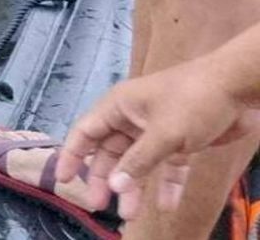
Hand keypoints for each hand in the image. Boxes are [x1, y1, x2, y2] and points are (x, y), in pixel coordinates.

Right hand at [56, 53, 259, 219]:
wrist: (237, 86)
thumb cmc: (192, 100)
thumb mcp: (163, 133)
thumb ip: (138, 162)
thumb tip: (115, 187)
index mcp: (118, 107)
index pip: (85, 132)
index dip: (72, 156)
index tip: (64, 180)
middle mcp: (132, 118)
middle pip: (110, 152)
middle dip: (105, 179)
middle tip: (100, 205)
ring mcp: (157, 130)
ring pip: (138, 163)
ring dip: (134, 187)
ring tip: (130, 215)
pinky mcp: (181, 140)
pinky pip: (168, 166)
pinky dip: (167, 184)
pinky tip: (167, 205)